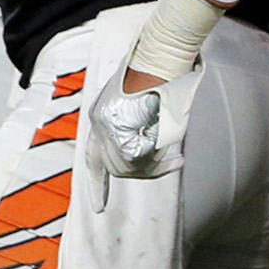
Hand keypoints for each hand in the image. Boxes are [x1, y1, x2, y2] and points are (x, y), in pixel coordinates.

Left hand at [86, 62, 191, 180]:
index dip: (98, 185)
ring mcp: (106, 128)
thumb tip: (146, 159)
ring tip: (174, 156)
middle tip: (172, 163)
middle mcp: (98, 124)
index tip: (99, 209)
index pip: (94, 159)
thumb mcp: (143, 107)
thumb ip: (139, 131)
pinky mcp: (119, 130)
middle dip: (145, 172)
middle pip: (116, 168)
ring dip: (155, 166)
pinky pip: (141, 157)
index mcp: (101, 118)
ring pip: (128, 167)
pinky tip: (174, 149)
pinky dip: (160, 159)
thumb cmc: (158, 78)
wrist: (159, 60)